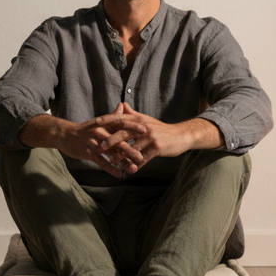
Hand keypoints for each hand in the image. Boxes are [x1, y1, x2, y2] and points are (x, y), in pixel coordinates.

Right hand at [19, 105, 146, 177]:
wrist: (65, 135)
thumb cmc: (84, 129)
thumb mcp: (98, 121)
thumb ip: (113, 115)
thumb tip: (123, 105)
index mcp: (105, 124)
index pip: (121, 124)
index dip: (133, 127)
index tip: (146, 130)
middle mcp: (101, 132)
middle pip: (119, 140)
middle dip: (131, 148)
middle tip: (143, 155)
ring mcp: (94, 143)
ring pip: (111, 152)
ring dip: (123, 161)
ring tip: (134, 169)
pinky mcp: (88, 153)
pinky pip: (101, 162)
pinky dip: (110, 168)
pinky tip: (118, 174)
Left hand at [97, 103, 221, 171]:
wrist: (180, 136)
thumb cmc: (161, 129)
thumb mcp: (146, 119)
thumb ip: (132, 113)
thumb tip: (121, 104)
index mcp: (138, 119)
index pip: (119, 118)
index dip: (106, 120)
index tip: (94, 123)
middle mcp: (143, 126)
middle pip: (123, 133)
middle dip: (111, 140)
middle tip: (99, 146)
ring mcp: (150, 137)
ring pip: (132, 147)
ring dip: (122, 156)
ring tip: (113, 162)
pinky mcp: (157, 148)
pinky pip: (143, 158)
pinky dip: (135, 165)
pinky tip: (129, 170)